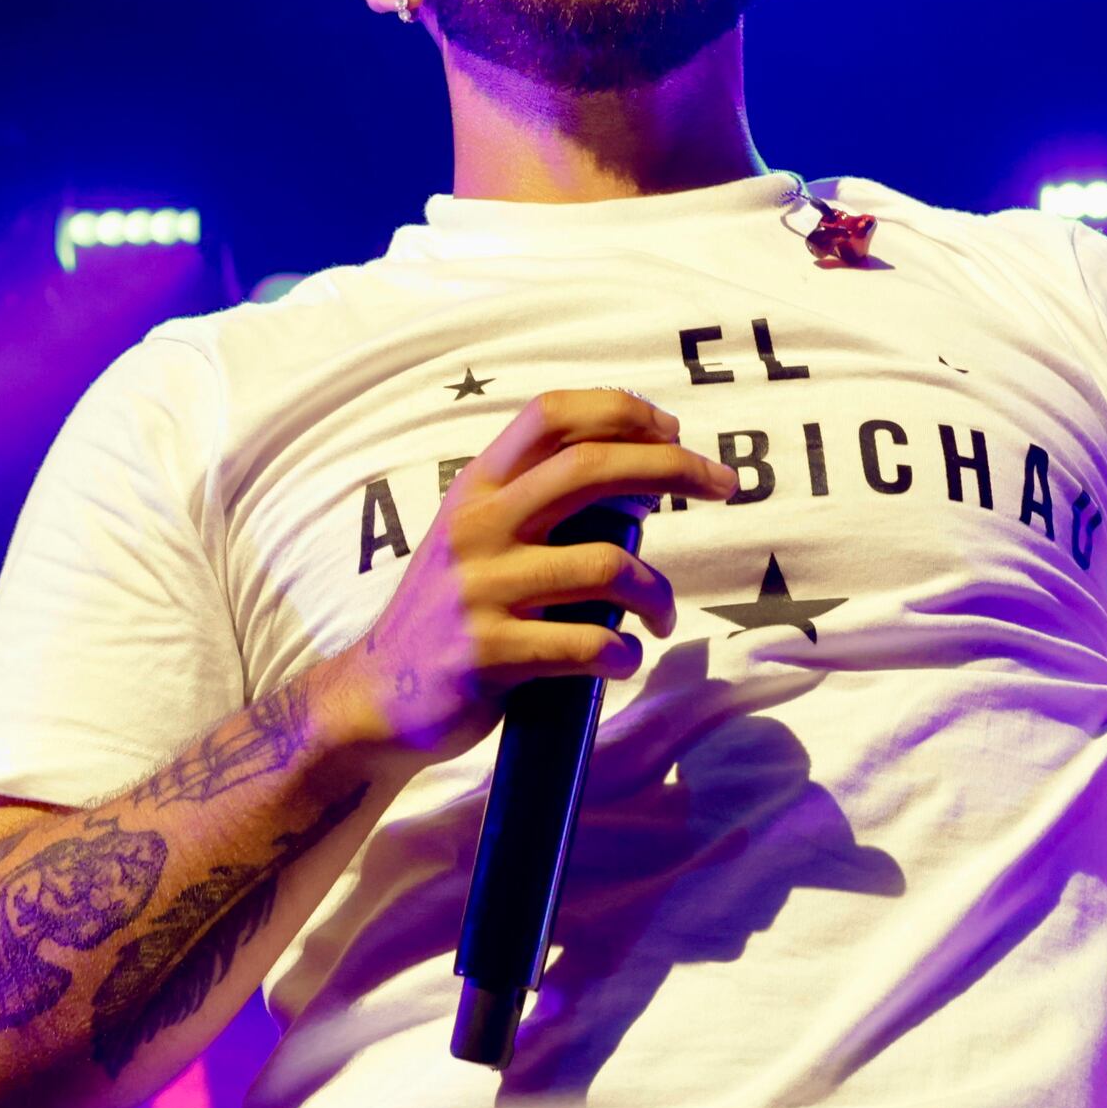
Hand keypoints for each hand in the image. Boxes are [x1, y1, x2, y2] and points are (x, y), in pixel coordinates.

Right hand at [326, 391, 733, 758]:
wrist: (381, 696)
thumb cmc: (456, 611)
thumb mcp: (480, 537)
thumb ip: (539, 503)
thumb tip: (642, 478)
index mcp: (478, 487)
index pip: (551, 415)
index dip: (621, 411)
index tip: (672, 432)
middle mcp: (477, 526)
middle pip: (591, 469)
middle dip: (673, 469)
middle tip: (725, 486)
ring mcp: (481, 589)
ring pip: (606, 566)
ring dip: (656, 593)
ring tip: (661, 617)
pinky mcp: (489, 653)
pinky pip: (589, 644)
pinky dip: (623, 654)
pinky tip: (621, 661)